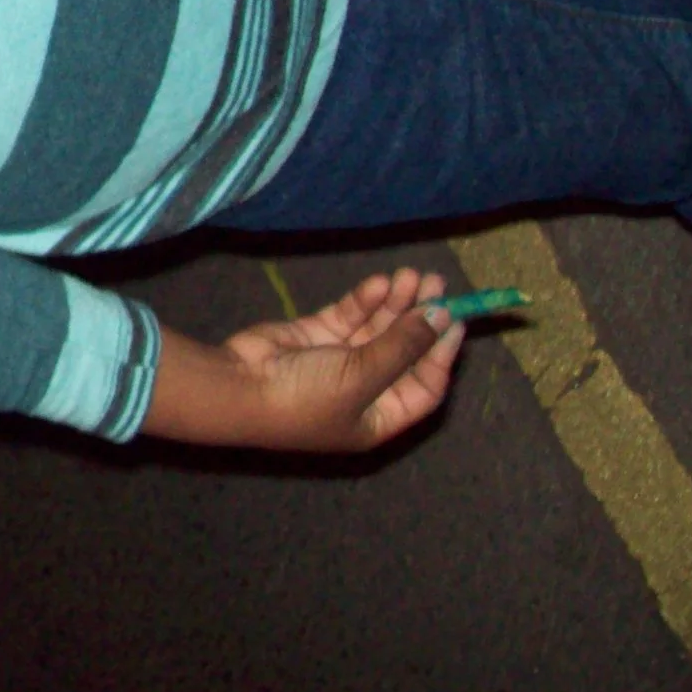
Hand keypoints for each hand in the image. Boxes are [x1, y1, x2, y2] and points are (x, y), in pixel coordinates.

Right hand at [223, 268, 466, 452]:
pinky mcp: (315, 336)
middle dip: (419, 318)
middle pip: (402, 351)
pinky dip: (364, 301)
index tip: (453, 318)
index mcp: (379, 416)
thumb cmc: (306, 398)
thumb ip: (403, 345)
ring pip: (377, 329)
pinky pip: (349, 317)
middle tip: (435, 284)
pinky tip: (378, 284)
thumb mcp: (363, 376)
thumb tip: (440, 316)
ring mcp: (337, 361)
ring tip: (411, 275)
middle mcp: (363, 390)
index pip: (424, 385)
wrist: (237, 388)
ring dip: (395, 304)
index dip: (441, 353)